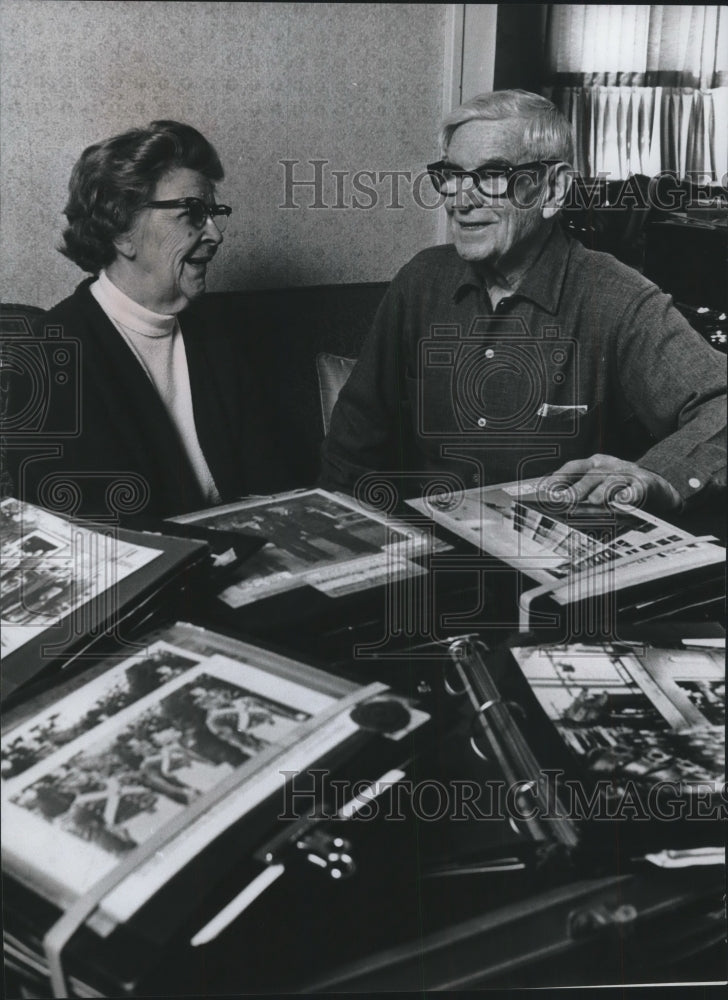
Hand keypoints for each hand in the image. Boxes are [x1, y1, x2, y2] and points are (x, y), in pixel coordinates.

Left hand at [546, 454, 681, 511]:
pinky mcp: (645, 485)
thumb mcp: (600, 484)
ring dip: (602, 491)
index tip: (545, 489)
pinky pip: (635, 490)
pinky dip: (628, 495)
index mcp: (597, 463)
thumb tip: (557, 501)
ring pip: (613, 481)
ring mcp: (629, 474)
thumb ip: (581, 490)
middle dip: (577, 488)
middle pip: (592, 475)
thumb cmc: (622, 488)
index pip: (575, 467)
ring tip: (593, 501)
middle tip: (564, 500)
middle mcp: (611, 466)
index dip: (559, 476)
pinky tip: (622, 501)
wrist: (658, 489)